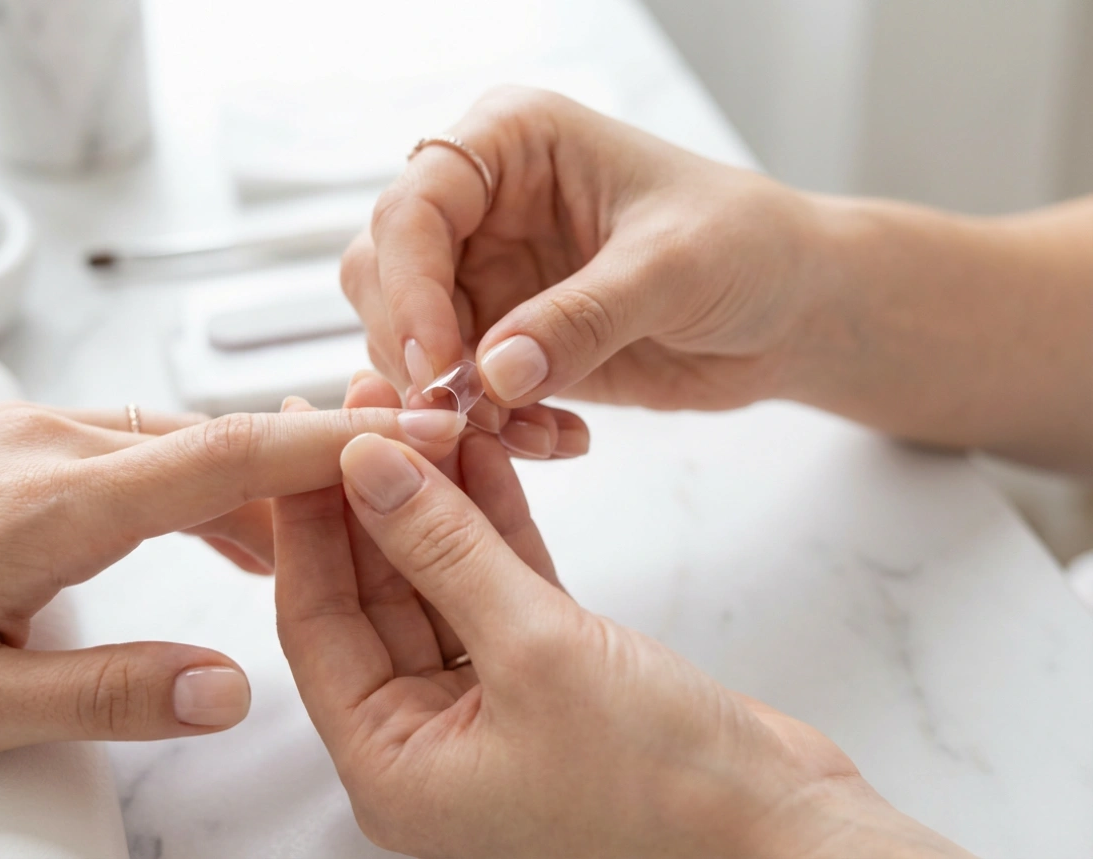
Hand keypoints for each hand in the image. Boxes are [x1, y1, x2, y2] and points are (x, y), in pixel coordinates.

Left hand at [0, 400, 464, 755]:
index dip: (331, 448)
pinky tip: (211, 527)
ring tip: (302, 551)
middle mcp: (46, 443)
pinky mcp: (12, 434)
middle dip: (314, 471)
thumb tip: (228, 690)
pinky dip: (196, 479)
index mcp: (47, 506)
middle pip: (218, 440)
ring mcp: (27, 428)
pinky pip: (135, 442)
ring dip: (252, 485)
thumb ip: (107, 695)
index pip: (225, 455)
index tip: (414, 435)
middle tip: (391, 504)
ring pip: (180, 441)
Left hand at [274, 395, 972, 857]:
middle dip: (372, 497)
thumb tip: (369, 470)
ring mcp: (489, 710)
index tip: (306, 435)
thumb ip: (445, 552)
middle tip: (365, 405)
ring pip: (440, 582)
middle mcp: (429, 744)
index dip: (311, 520)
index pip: (319, 622)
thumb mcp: (535, 650)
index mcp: (395, 769)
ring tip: (422, 410)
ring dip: (435, 500)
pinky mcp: (547, 678)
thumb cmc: (667, 788)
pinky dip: (494, 524)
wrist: (784, 831)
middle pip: (375, 596)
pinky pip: (499, 587)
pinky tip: (483, 457)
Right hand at [342, 85, 820, 412]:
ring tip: (533, 432)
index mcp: (514, 142)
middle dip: (415, 350)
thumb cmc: (749, 246)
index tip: (439, 362)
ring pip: (407, 341)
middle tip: (462, 415)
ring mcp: (489, 274)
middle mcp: (485, 204)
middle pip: (383, 272)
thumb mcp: (674, 267)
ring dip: (452, 401)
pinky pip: (457, 391)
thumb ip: (583, 316)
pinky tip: (556, 438)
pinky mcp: (504, 339)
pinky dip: (489, 426)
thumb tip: (492, 374)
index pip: (416, 203)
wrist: (791, 310)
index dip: (409, 284)